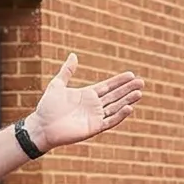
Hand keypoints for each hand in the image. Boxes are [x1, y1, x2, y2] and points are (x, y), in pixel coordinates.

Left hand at [24, 54, 143, 151]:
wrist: (41, 126)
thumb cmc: (47, 107)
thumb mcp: (57, 85)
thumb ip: (67, 71)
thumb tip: (73, 55)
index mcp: (87, 95)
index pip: (108, 86)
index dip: (119, 81)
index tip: (132, 74)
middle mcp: (93, 106)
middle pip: (115, 96)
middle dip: (128, 89)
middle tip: (141, 82)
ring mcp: (95, 117)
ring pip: (116, 107)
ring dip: (127, 101)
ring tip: (139, 93)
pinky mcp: (94, 128)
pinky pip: (110, 121)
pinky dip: (120, 115)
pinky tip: (129, 107)